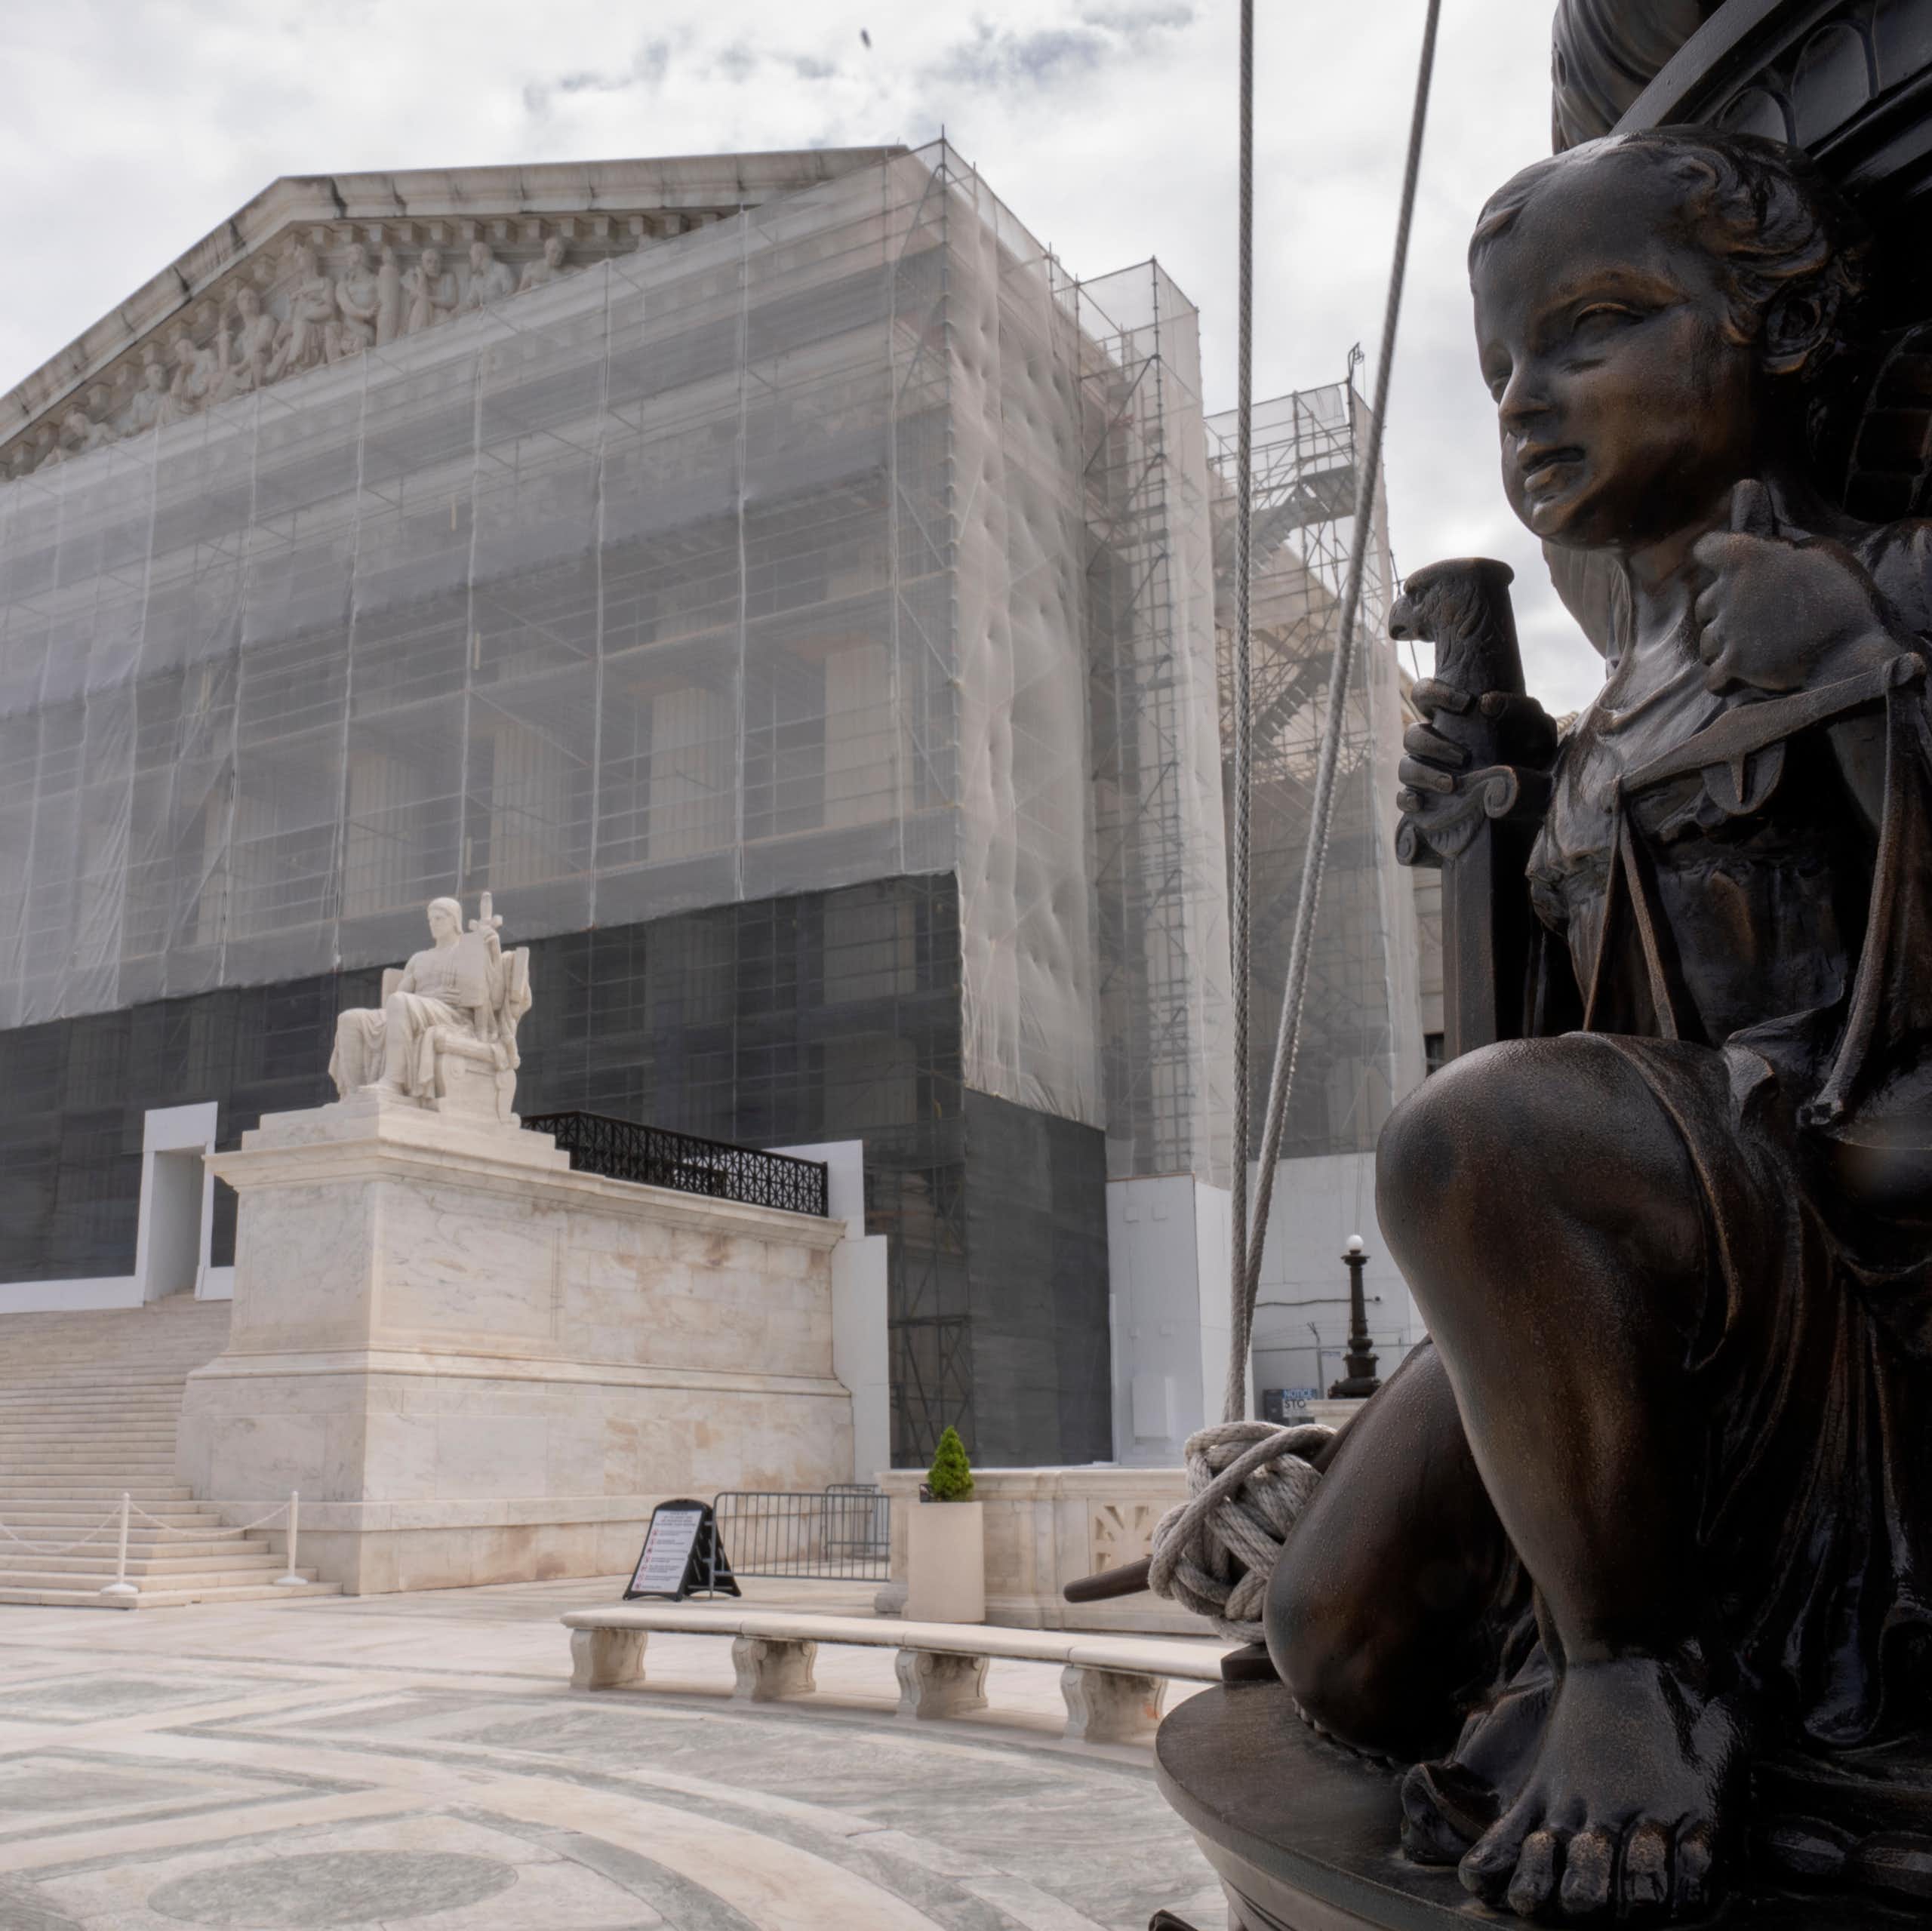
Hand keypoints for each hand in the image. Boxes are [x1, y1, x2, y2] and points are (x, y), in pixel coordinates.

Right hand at [1397, 680, 1557, 829]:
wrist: (1538, 798)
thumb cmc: (1533, 757)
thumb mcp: (1537, 731)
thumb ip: (1519, 709)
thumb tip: (1487, 703)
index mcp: (1451, 719)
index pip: (1424, 694)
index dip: (1434, 693)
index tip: (1465, 703)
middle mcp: (1434, 743)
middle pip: (1411, 735)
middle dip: (1433, 744)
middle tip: (1464, 757)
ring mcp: (1427, 773)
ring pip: (1405, 767)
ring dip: (1424, 773)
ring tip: (1451, 785)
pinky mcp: (1427, 802)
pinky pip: (1403, 799)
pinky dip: (1408, 799)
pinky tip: (1423, 803)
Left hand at [1693, 480, 1904, 694]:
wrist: (1851, 649)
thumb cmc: (1840, 595)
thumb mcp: (1815, 551)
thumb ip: (1772, 529)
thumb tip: (1745, 494)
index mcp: (1745, 556)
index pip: (1707, 548)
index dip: (1717, 555)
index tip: (1727, 563)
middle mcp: (1727, 592)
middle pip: (1706, 600)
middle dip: (1725, 607)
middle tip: (1758, 614)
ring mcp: (1727, 630)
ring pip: (1707, 638)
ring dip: (1724, 642)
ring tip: (1756, 644)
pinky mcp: (1733, 664)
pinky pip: (1711, 674)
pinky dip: (1723, 675)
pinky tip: (1738, 672)